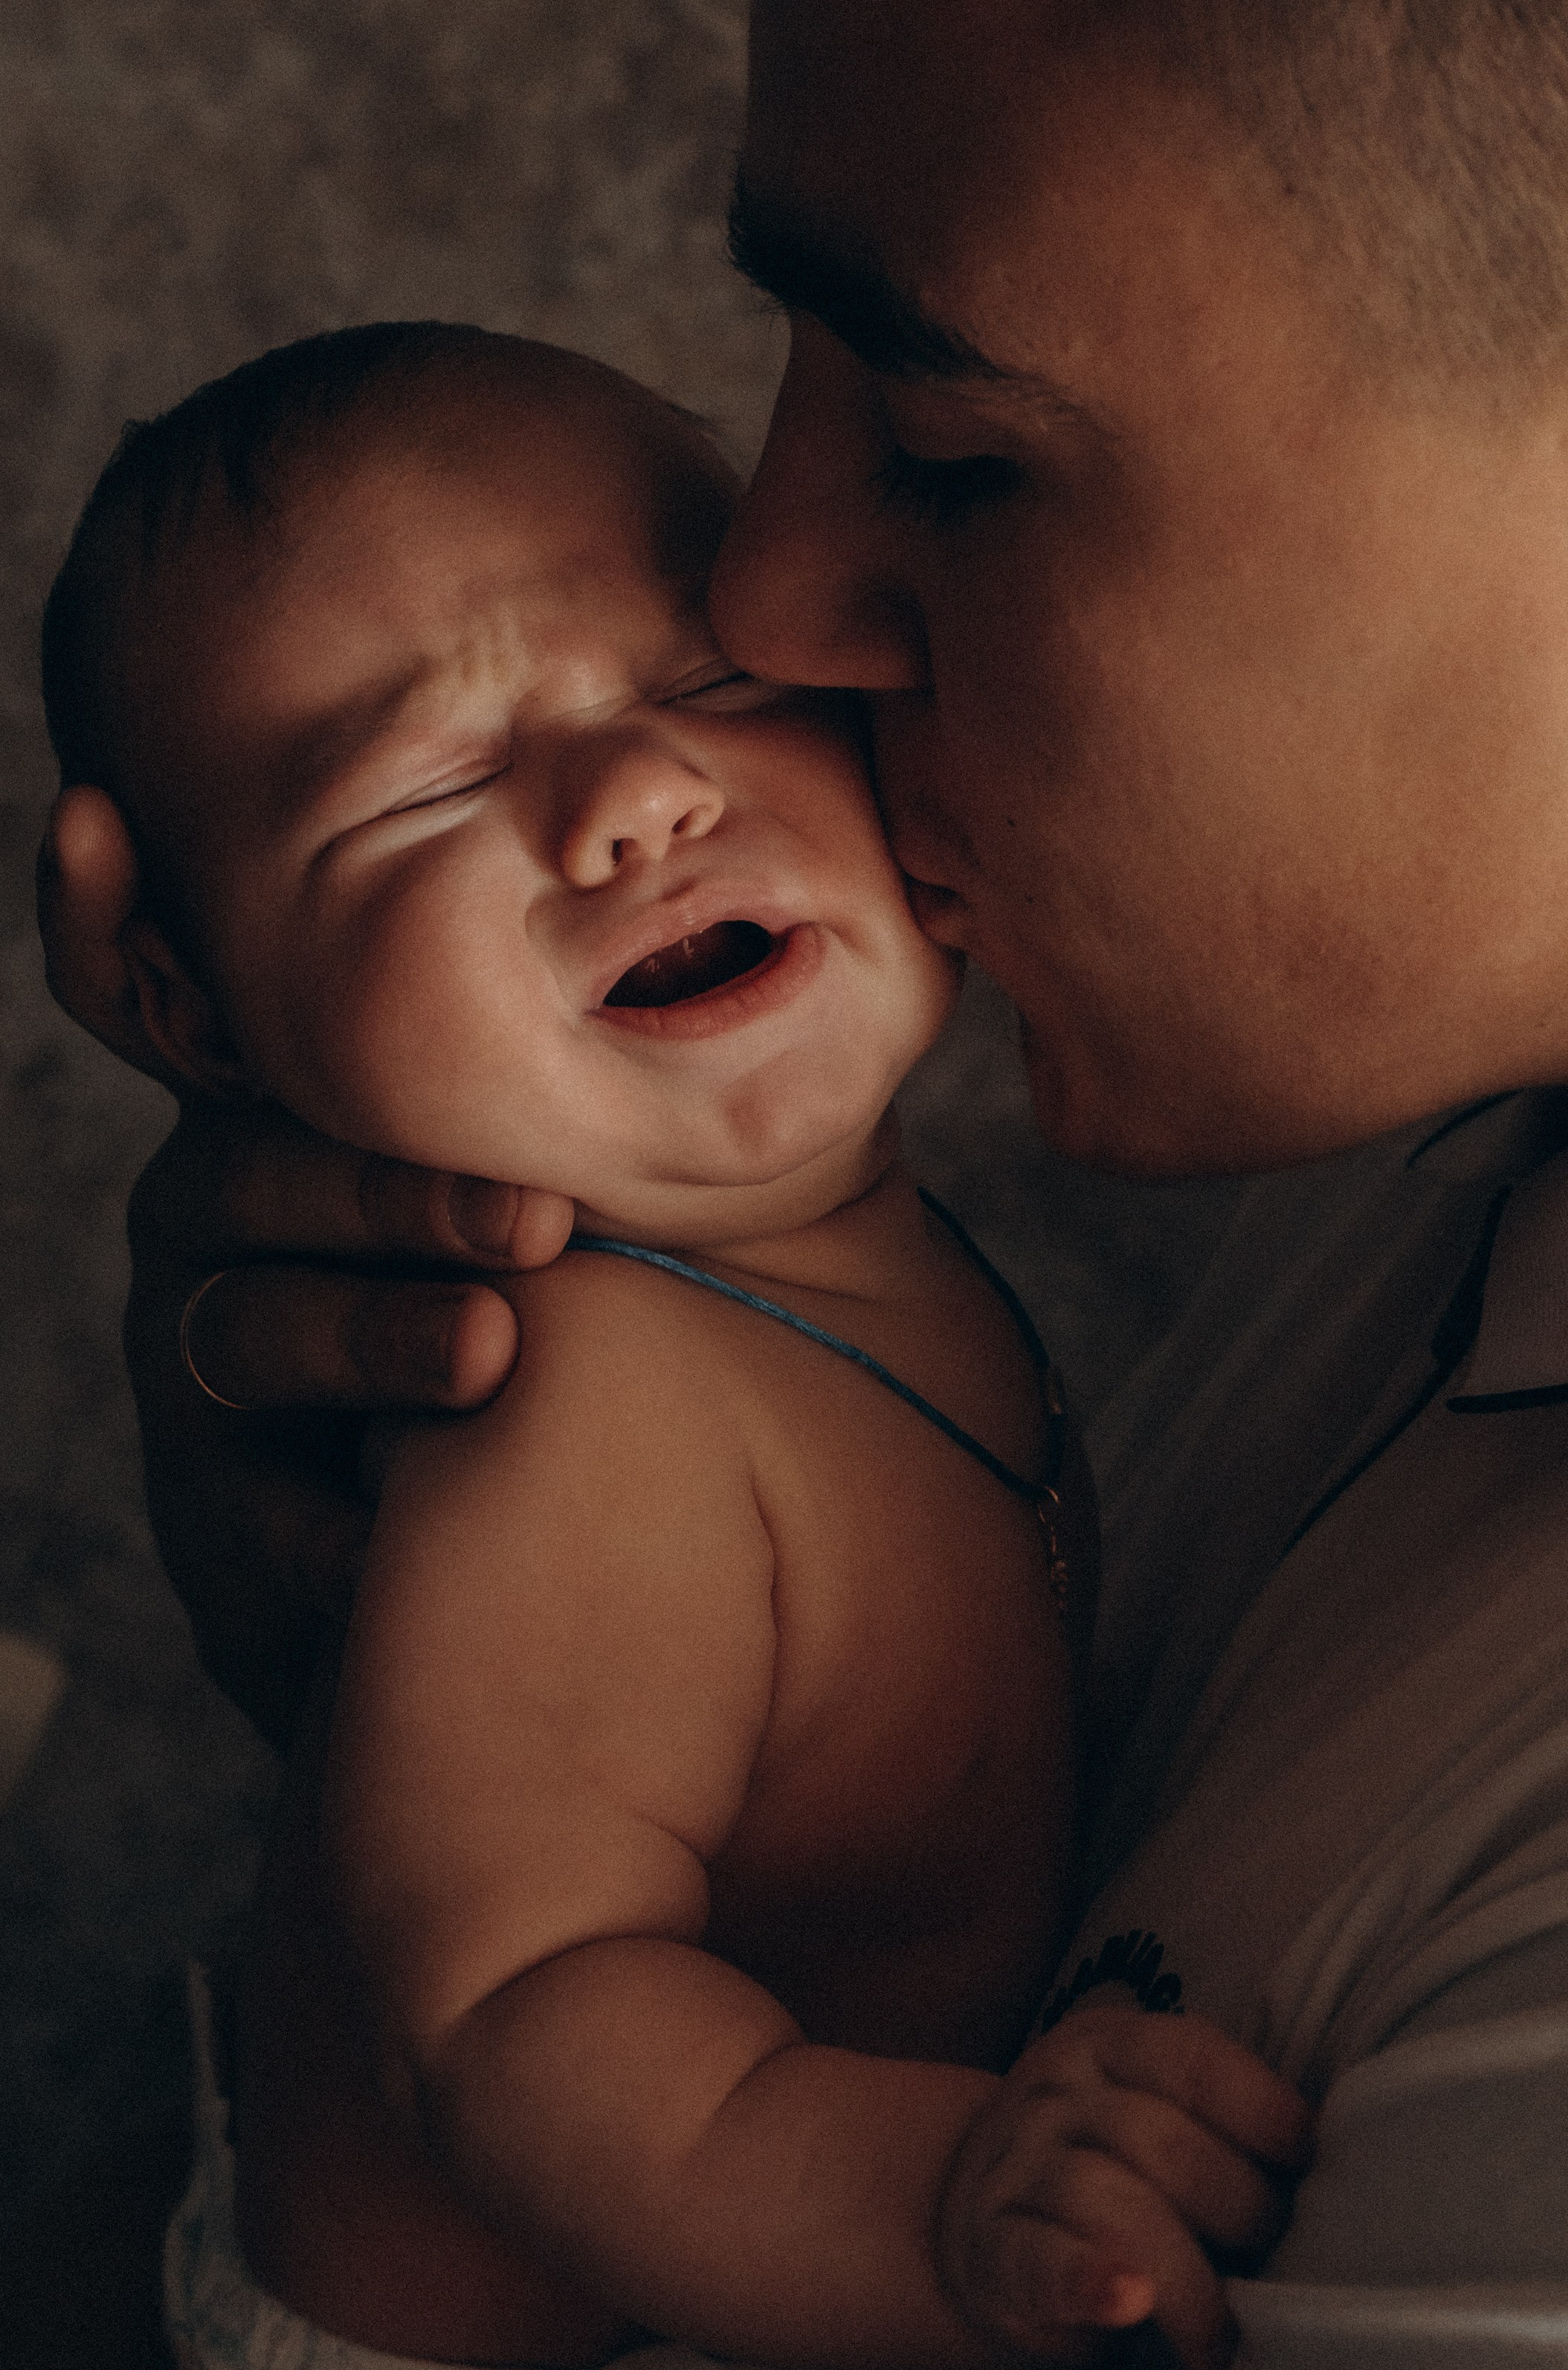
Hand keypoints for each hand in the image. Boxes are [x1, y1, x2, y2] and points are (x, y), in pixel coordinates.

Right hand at [41, 787, 571, 1748]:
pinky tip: (406, 1540)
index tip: (92, 820)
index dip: (105, 922)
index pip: (170, 1006)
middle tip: (537, 1216)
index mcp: (292, 1111)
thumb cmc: (590, 1306)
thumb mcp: (598, 1174)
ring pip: (255, 1331)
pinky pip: (262, 1522)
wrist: (559, 1549)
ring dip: (378, 1336)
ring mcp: (203, 1368)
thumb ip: (587, 1065)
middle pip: (255, 1173)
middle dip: (389, 1188)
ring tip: (495, 1354)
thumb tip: (674, 858)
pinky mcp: (218, 1524)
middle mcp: (217, 1224)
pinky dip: (344, 1528)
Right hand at [936, 2008, 1311, 2369]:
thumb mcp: (1148, 2114)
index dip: (1263, 2109)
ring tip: (1223, 2337)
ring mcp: (1017, 2166)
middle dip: (1235, 2207)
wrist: (972, 2214)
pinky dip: (1088, 2280)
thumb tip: (1334, 2170)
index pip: (1193, 2059)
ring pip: (1107, 2199)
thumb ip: (1216, 2126)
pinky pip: (1040, 2259)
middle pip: (1160, 2138)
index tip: (1312, 2162)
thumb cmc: (1105, 2170)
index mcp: (1110, 2045)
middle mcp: (1059, 2092)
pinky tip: (1130, 2300)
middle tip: (1275, 2263)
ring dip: (1185, 2275)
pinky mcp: (991, 2249)